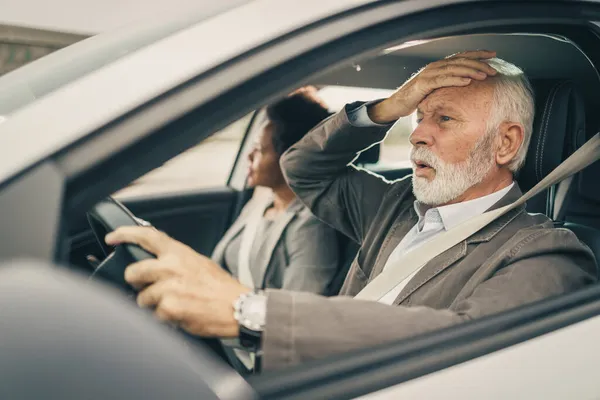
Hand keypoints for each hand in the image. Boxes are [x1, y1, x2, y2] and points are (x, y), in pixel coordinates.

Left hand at [105, 227, 250, 337]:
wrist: (237, 307)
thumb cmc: (221, 288)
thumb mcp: (199, 263)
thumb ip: (175, 261)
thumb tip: (155, 265)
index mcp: (179, 253)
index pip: (146, 236)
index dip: (125, 234)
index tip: (112, 238)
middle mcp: (171, 267)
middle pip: (133, 272)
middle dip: (135, 283)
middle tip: (145, 288)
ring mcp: (169, 288)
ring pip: (142, 298)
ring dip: (153, 305)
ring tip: (174, 305)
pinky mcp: (169, 308)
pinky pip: (154, 316)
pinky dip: (165, 319)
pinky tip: (180, 315)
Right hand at [368, 50, 497, 122]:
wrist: (396, 104)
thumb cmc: (416, 98)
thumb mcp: (435, 90)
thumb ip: (447, 85)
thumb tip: (465, 86)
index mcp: (439, 66)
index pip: (461, 56)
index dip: (478, 54)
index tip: (493, 55)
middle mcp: (435, 66)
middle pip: (460, 61)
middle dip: (479, 63)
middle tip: (493, 69)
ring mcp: (429, 74)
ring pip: (454, 69)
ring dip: (470, 71)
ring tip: (484, 75)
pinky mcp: (424, 84)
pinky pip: (443, 80)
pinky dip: (456, 80)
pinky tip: (467, 81)